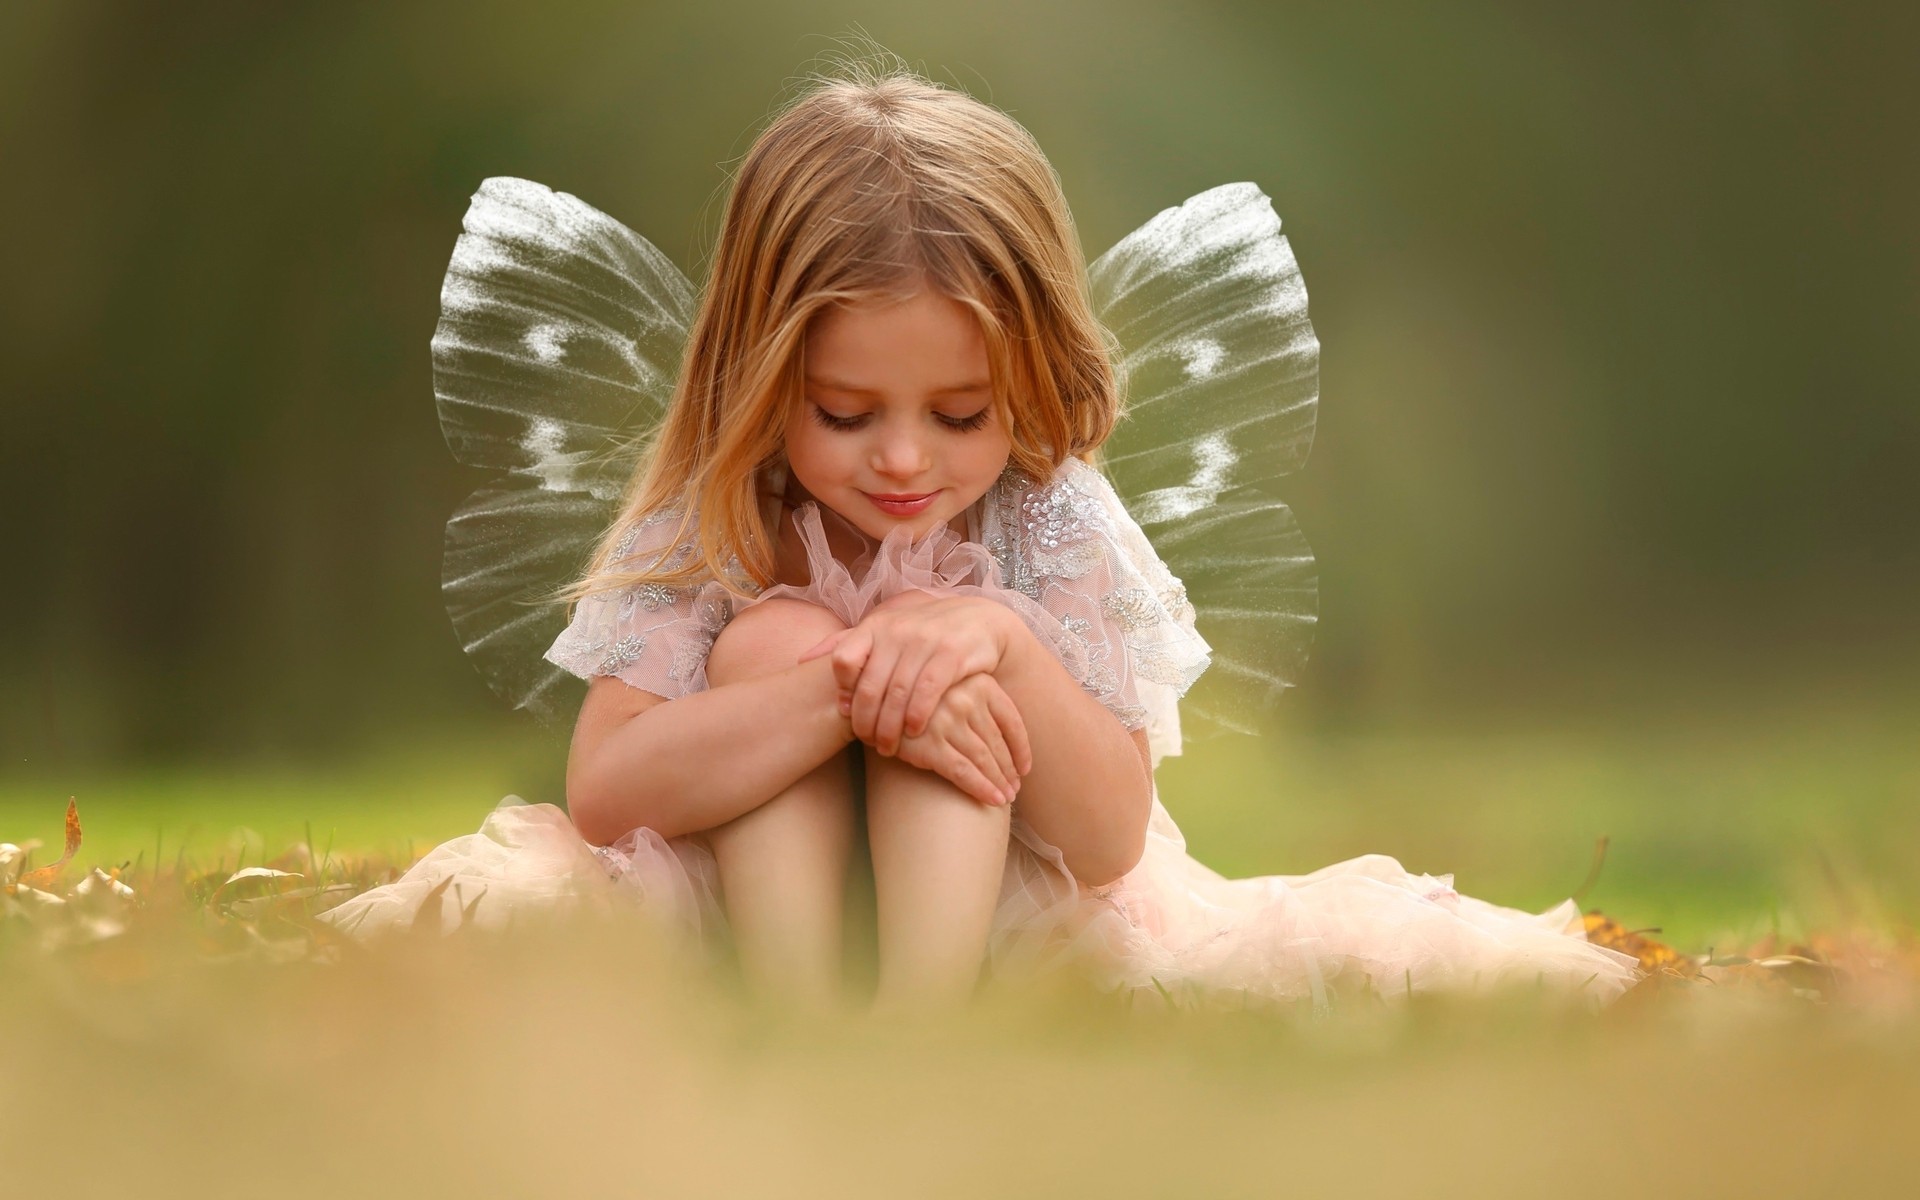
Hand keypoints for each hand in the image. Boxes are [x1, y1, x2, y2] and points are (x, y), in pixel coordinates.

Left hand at [800, 592, 1024, 760]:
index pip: (843, 659)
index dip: (843, 690)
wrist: (978, 621)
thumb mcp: (883, 632)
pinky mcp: (952, 655)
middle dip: (866, 721)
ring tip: (889, 747)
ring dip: (890, 727)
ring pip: (897, 693)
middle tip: (868, 743)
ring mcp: (925, 641)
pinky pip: (928, 692)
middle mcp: (897, 631)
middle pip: (869, 685)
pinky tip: (915, 732)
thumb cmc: (922, 633)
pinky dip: (918, 716)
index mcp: (875, 626)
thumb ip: (844, 645)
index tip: (848, 711)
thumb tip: (801, 661)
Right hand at [890, 673, 1031, 806]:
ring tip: (1006, 798)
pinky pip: (964, 772)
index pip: (1012, 721)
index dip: (1021, 749)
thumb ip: (979, 706)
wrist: (874, 700)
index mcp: (980, 683)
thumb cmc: (919, 699)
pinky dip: (982, 788)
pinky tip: (993, 801)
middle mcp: (967, 699)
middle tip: (1014, 789)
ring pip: (984, 759)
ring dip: (999, 782)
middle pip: (997, 743)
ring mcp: (948, 721)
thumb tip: (1009, 746)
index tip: (1025, 768)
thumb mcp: (954, 690)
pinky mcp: (930, 744)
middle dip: (1009, 770)